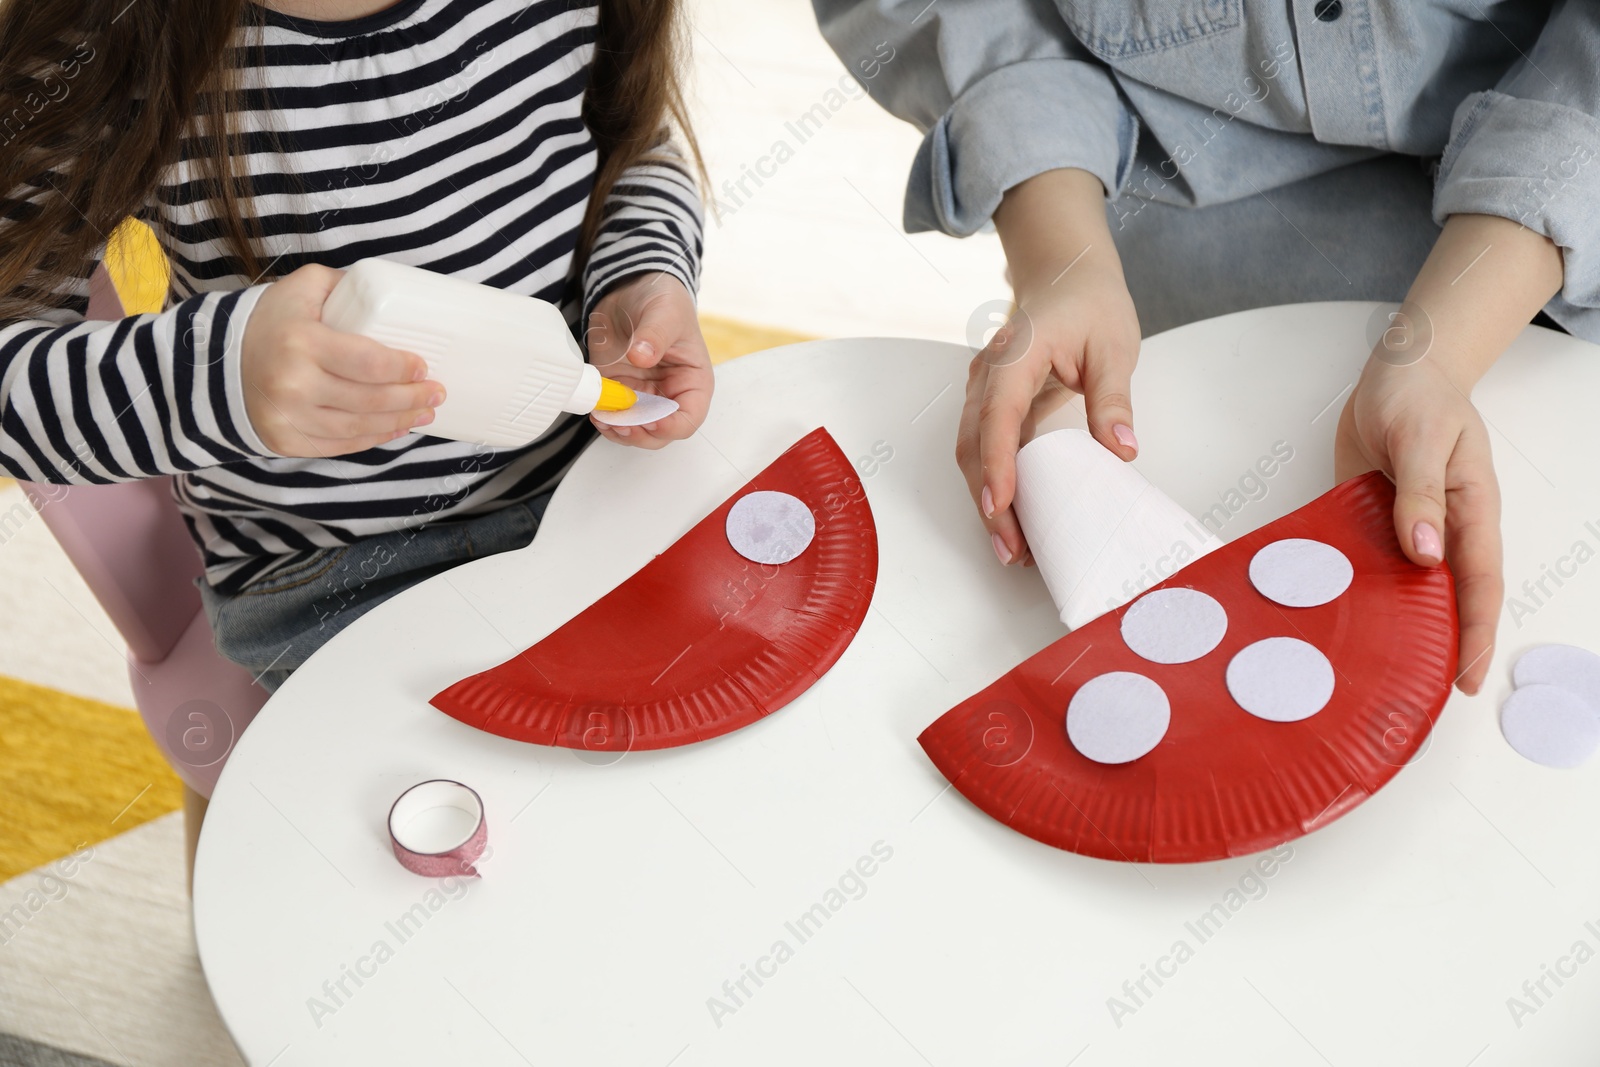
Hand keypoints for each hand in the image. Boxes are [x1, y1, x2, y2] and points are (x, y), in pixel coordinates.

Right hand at [242, 263, 443, 456]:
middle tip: (436, 392)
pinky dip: (372, 439)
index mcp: (301, 342)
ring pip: (358, 428)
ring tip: (424, 412)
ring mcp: (288, 418)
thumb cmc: (270, 321)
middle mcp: (294, 384)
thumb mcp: (303, 288)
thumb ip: (346, 286)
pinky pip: (340, 446)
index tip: (423, 367)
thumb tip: (390, 294)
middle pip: (369, 400)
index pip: (367, 362)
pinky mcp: (285, 441)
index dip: (402, 369)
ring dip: (399, 422)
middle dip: (411, 398)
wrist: (218, 360)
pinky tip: (395, 428)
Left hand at [585, 272, 712, 448]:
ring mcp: (643, 395)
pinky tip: (596, 411)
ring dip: (619, 430)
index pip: (688, 419)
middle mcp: (669, 395)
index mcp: (692, 382)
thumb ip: (655, 335)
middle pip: (660, 433)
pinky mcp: (619, 390)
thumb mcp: (664, 313)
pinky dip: (605, 420)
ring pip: (635, 431)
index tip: (648, 419)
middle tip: (619, 422)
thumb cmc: (662, 300)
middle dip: (639, 433)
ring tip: (603, 418)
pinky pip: (614, 416)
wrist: (632, 287)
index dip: (669, 426)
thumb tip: (642, 356)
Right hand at [964, 167, 1142, 567]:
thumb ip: (1114, 397)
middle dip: (989, 502)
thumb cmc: (1088, 302)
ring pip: (971, 454)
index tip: (1001, 506)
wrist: (1064, 272)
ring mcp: (985, 391)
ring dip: (988, 500)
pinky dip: (996, 485)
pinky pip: (986, 450)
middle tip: (1013, 549)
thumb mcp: (1115, 345)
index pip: (998, 416)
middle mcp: (988, 375)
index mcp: (1015, 354)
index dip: (997, 465)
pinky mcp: (993, 406)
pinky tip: (1016, 516)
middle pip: (973, 447)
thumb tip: (1122, 449)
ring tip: (1013, 547)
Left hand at [1334, 356, 1501, 694]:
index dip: (1475, 634)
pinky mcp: (1368, 520)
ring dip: (1391, 626)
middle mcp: (1440, 529)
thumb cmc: (1421, 398)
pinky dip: (1351, 590)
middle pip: (1444, 599)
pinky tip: (1329, 620)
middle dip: (1436, 647)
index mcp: (1470, 512)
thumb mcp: (1424, 440)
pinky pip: (1363, 562)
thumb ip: (1423, 496)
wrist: (1394, 372)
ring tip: (1371, 675)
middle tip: (1414, 698)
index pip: (1478, 585)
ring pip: (1402, 588)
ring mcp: (1404, 528)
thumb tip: (1426, 554)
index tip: (1464, 677)